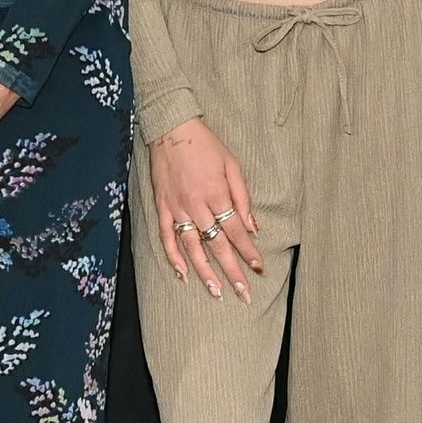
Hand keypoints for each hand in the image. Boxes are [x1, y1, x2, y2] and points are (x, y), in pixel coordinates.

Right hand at [147, 118, 264, 296]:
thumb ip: (243, 198)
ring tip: (216, 292)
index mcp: (217, 194)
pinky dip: (173, 257)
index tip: (259, 269)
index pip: (236, 231)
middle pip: (217, 245)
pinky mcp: (162, 208)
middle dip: (232, 271)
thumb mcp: (232, 165)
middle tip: (243, 293)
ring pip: (192, 247)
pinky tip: (182, 274)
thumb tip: (253, 227)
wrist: (172, 129)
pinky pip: (167, 237)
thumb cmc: (206, 145)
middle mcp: (197, 205)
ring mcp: (177, 208)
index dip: (248, 252)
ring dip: (204, 272)